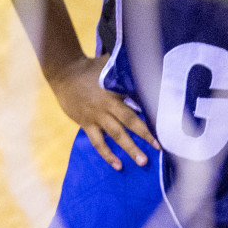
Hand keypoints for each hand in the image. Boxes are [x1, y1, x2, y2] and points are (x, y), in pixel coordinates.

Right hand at [47, 54, 158, 170]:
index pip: (136, 103)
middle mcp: (107, 104)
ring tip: (142, 162)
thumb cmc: (88, 67)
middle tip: (159, 149)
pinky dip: (108, 154)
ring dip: (130, 148)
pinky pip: (98, 142)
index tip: (164, 124)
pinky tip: (118, 165)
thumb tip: (143, 61)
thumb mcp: (107, 65)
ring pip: (116, 135)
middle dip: (145, 135)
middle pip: (129, 121)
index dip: (150, 113)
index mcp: (115, 90)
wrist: (63, 73)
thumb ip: (123, 68)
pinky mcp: (86, 124)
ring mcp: (96, 116)